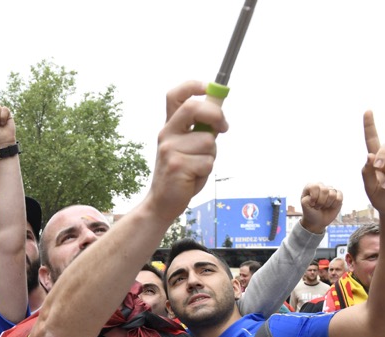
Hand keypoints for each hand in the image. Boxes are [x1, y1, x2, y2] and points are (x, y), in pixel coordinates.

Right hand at [145, 81, 227, 219]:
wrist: (161, 202)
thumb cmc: (180, 173)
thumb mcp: (187, 147)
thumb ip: (200, 130)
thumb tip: (219, 111)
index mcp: (170, 126)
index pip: (176, 95)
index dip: (193, 86)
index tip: (209, 87)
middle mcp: (167, 134)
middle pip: (193, 107)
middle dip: (216, 114)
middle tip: (224, 128)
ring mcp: (170, 149)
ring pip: (208, 141)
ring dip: (211, 156)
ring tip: (197, 167)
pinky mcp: (178, 166)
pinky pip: (207, 162)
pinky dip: (206, 172)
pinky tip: (193, 178)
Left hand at [300, 183, 341, 233]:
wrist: (317, 221)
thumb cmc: (310, 212)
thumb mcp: (304, 207)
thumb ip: (306, 200)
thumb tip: (315, 196)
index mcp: (311, 187)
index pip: (315, 186)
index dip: (314, 197)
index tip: (312, 204)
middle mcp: (321, 186)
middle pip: (325, 190)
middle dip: (321, 202)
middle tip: (317, 206)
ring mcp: (330, 190)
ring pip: (332, 194)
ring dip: (327, 204)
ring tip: (323, 206)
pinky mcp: (338, 195)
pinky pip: (339, 197)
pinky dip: (335, 204)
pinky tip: (331, 206)